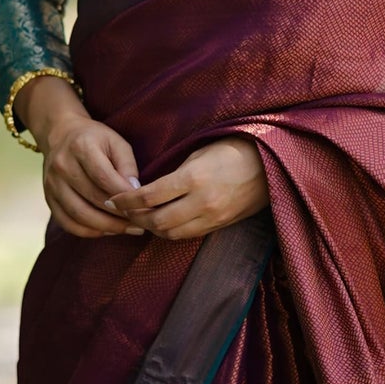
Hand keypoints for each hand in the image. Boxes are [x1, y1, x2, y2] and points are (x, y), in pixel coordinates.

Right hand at [18, 75, 144, 238]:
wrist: (60, 134)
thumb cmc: (95, 139)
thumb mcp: (116, 142)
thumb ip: (127, 165)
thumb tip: (135, 192)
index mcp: (81, 147)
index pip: (104, 178)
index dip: (124, 196)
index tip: (143, 207)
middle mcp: (62, 166)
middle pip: (92, 199)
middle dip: (119, 215)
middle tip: (140, 223)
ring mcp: (52, 184)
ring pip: (79, 215)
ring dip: (106, 227)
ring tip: (126, 229)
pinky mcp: (48, 198)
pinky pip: (67, 223)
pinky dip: (88, 231)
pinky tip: (106, 230)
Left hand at [108, 136, 267, 241]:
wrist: (271, 164)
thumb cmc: (233, 148)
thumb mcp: (199, 153)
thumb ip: (174, 174)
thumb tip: (148, 189)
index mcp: (193, 178)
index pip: (148, 196)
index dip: (126, 200)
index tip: (113, 199)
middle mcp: (202, 202)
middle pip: (156, 220)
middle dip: (134, 218)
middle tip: (121, 211)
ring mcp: (212, 217)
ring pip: (170, 233)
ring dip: (151, 228)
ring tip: (139, 218)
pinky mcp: (220, 225)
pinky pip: (187, 235)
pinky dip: (170, 231)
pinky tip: (162, 222)